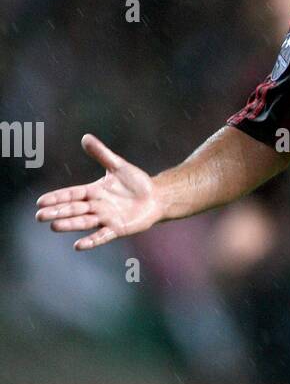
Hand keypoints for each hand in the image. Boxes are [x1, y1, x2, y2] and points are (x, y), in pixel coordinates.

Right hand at [35, 134, 163, 250]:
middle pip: (73, 209)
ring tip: (54, 227)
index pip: (71, 194)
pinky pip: (101, 236)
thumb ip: (101, 153)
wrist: (156, 197)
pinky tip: (78, 246)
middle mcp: (96, 206)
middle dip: (57, 212)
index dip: (56, 197)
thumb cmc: (136, 182)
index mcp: (93, 191)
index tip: (40, 202)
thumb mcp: (117, 165)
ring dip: (69, 225)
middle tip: (40, 216)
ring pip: (83, 222)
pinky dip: (91, 241)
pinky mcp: (117, 229)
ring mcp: (105, 218)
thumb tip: (85, 137)